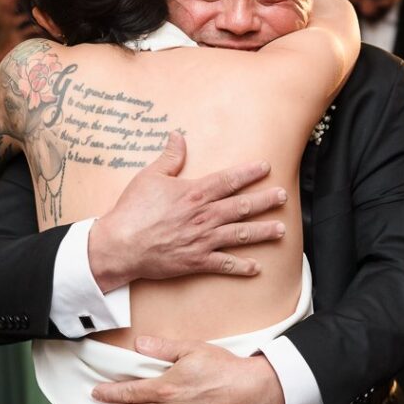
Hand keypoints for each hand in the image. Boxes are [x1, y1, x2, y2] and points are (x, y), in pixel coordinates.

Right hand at [88, 131, 287, 290]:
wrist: (120, 245)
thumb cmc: (132, 211)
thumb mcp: (149, 177)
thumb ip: (169, 157)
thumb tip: (177, 136)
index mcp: (194, 193)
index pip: (228, 180)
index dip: (249, 173)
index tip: (265, 167)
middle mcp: (203, 216)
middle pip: (241, 206)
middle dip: (265, 201)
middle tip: (283, 196)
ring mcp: (202, 240)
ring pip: (240, 234)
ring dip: (262, 232)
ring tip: (281, 229)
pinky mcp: (196, 261)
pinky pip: (224, 264)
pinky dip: (241, 267)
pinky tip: (256, 267)